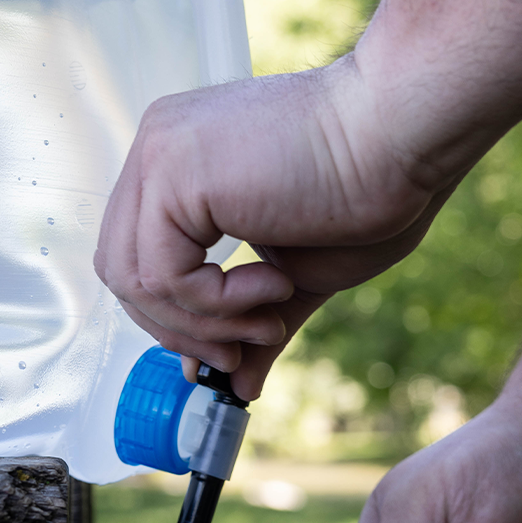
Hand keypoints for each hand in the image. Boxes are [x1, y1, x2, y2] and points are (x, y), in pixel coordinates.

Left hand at [94, 59, 450, 399]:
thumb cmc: (362, 192)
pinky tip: (272, 285)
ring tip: (269, 317)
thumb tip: (238, 386)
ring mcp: (159, 158)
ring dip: (206, 324)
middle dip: (182, 331)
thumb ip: (249, 323)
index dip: (177, 318)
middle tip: (243, 347)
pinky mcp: (172, 175)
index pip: (137, 261)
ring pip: (135, 283)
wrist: (400, 137)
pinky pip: (164, 278)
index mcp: (178, 166)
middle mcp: (157, 152)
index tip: (232, 345)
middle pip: (122, 275)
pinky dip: (217, 304)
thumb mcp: (292, 277)